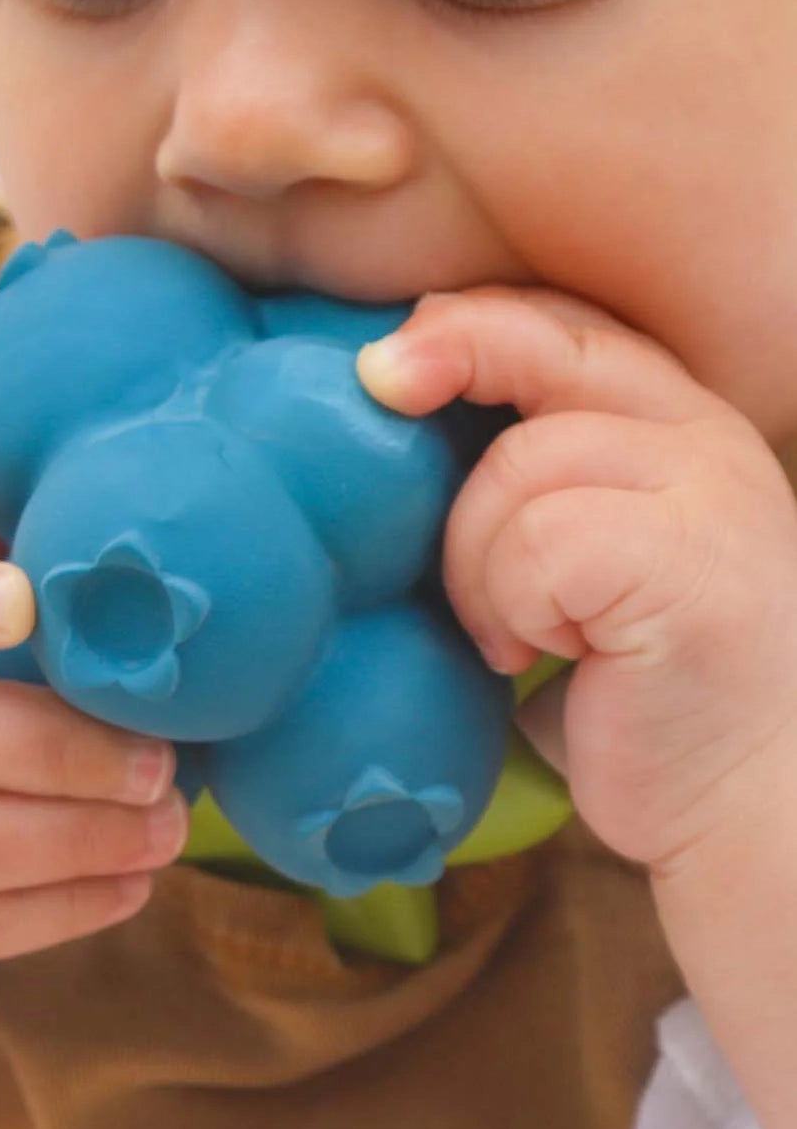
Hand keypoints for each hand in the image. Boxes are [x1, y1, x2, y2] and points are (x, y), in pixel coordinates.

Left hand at [358, 287, 796, 874]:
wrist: (746, 804)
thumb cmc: (646, 696)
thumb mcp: (586, 569)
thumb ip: (535, 493)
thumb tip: (398, 423)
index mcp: (682, 426)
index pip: (566, 325)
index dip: (467, 324)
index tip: (383, 363)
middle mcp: (705, 440)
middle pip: (546, 346)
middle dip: (448, 356)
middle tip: (381, 391)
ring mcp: (707, 494)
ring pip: (518, 465)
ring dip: (476, 561)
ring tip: (510, 635)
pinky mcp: (686, 561)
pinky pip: (536, 542)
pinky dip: (509, 605)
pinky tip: (541, 657)